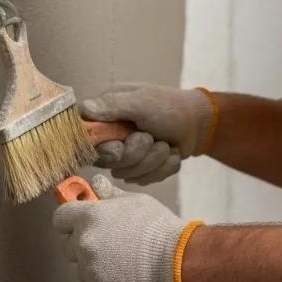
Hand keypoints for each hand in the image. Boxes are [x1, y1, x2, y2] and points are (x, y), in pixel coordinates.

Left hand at [52, 174, 187, 281]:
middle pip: (69, 245)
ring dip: (96, 266)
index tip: (81, 222)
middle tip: (111, 243)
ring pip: (83, 268)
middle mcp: (84, 244)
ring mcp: (90, 270)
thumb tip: (95, 183)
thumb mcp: (136, 201)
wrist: (179, 261)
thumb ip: (110, 194)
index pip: (60, 218)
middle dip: (84, 244)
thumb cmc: (159, 227)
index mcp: (89, 218)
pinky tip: (127, 277)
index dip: (70, 220)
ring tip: (124, 262)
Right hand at [79, 83, 214, 184]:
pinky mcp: (139, 168)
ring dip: (153, 161)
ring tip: (166, 145)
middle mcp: (111, 135)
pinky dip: (162, 169)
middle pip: (108, 162)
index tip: (119, 147)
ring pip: (127, 174)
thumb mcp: (143, 101)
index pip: (87, 140)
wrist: (198, 124)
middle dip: (136, 155)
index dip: (103, 150)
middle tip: (151, 138)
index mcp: (106, 114)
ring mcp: (125, 153)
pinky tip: (170, 154)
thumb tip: (83, 109)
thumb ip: (113, 105)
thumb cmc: (170, 107)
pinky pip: (143, 180)